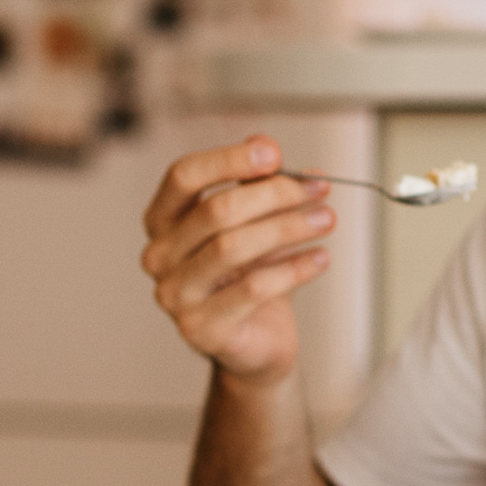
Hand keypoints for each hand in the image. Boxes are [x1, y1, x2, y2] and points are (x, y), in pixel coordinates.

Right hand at [140, 135, 335, 386]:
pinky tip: (321, 257)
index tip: (273, 153)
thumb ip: (256, 184)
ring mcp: (175, 295)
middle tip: (318, 189)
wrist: (256, 340)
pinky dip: (295, 269)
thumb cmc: (249, 274)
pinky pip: (254, 289)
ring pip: (233, 247)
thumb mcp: (255, 222)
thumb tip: (266, 145)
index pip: (183, 176)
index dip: (228, 159)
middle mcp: (159, 256)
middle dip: (275, 195)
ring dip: (289, 228)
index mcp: (162, 220)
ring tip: (326, 219)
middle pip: (216, 211)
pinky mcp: (202, 329)